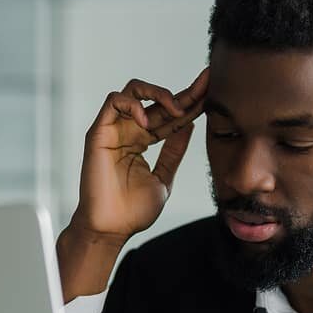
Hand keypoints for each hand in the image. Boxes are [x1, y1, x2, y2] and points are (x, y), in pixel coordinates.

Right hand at [72, 69, 209, 240]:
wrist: (110, 229)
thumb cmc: (132, 211)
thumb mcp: (164, 177)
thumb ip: (174, 152)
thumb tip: (189, 126)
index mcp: (143, 141)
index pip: (170, 115)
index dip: (192, 104)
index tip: (213, 94)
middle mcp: (129, 130)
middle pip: (158, 100)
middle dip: (186, 92)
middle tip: (207, 84)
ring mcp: (113, 129)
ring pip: (133, 90)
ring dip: (159, 93)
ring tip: (178, 110)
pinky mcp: (99, 132)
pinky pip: (113, 101)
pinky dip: (132, 105)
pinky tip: (148, 123)